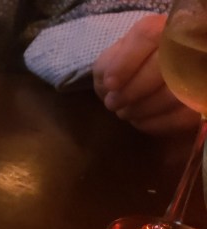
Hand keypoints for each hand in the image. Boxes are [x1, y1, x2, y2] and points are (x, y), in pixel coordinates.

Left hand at [93, 14, 198, 134]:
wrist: (149, 83)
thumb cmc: (126, 69)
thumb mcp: (110, 62)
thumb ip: (108, 66)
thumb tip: (112, 85)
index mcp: (162, 28)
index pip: (147, 35)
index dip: (126, 62)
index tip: (110, 84)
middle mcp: (187, 44)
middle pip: (161, 67)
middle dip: (131, 91)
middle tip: (113, 104)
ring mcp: (198, 73)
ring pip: (172, 94)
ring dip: (141, 109)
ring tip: (125, 113)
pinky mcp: (200, 100)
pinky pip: (182, 117)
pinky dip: (155, 123)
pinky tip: (140, 121)